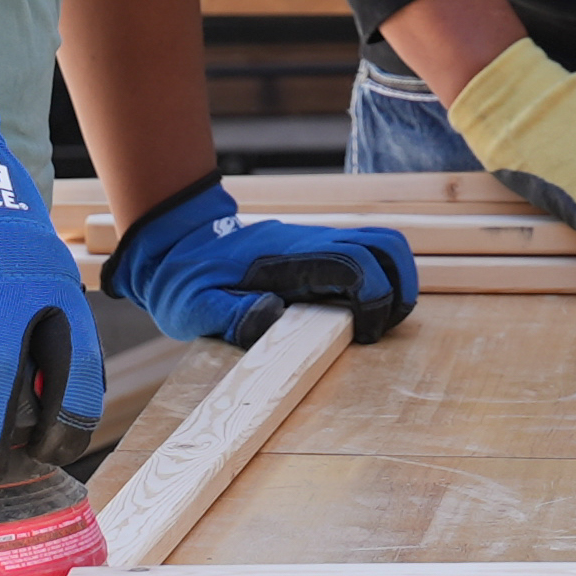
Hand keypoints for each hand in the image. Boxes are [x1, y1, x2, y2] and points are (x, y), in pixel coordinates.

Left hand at [101, 171, 419, 346]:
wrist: (174, 241)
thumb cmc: (183, 278)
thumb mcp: (192, 305)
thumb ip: (229, 314)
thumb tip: (272, 316)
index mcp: (287, 258)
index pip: (355, 263)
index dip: (375, 297)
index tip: (363, 334)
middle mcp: (311, 244)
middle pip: (386, 246)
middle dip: (401, 289)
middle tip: (379, 330)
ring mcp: (318, 244)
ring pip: (383, 245)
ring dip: (397, 281)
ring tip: (378, 322)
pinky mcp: (318, 252)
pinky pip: (367, 254)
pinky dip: (381, 279)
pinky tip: (358, 313)